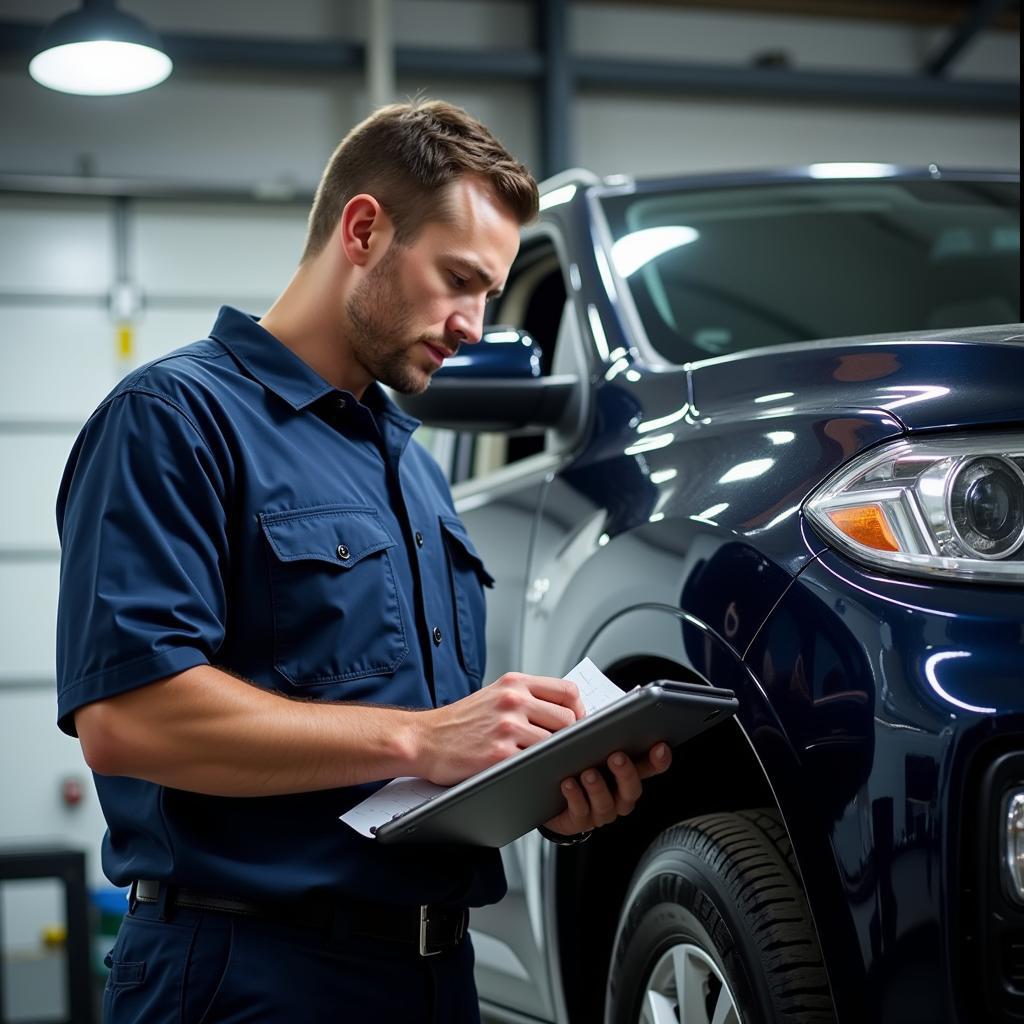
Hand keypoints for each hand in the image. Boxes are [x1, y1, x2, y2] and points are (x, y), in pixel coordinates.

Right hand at [415, 672, 585, 785]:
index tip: (578, 723)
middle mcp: (512, 700)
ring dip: (551, 754)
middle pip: (568, 719)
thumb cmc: (460, 721)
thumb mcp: (494, 695)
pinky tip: (524, 768)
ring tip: (540, 759)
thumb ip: (526, 697)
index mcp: (514, 683)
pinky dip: (533, 768)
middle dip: (570, 736)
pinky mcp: (499, 754)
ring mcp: (507, 727)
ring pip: (554, 743)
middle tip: (562, 747)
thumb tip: (564, 711)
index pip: (567, 691)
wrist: (423, 738)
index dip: (579, 710)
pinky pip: (533, 762)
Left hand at [542, 743, 671, 835]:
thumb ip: (605, 738)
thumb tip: (609, 719)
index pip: (650, 768)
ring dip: (598, 787)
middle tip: (616, 757)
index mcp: (626, 775)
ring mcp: (601, 811)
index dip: (659, 760)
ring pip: (606, 804)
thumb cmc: (578, 767)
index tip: (660, 747)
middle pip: (631, 789)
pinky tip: (568, 784)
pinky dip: (576, 797)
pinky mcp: (580, 820)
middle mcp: (619, 797)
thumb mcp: (592, 748)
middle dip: (626, 773)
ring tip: (588, 773)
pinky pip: (581, 811)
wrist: (552, 799)